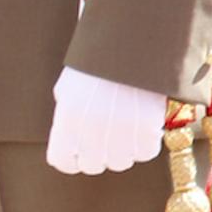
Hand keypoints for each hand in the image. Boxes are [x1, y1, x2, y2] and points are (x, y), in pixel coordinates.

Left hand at [46, 67, 165, 174]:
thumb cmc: (93, 67)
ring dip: (120, 149)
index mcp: (67, 120)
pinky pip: (145, 153)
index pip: (63, 162)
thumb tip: (65, 151)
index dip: (69, 159)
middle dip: (95, 153)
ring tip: (120, 124)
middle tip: (101, 134)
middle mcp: (92, 131)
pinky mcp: (148, 130)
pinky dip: (143, 143)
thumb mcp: (67, 90)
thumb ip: (64, 121)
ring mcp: (121, 133)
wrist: (128, 45)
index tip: (75, 153)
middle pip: (93, 165)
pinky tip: (138, 123)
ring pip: (120, 162)